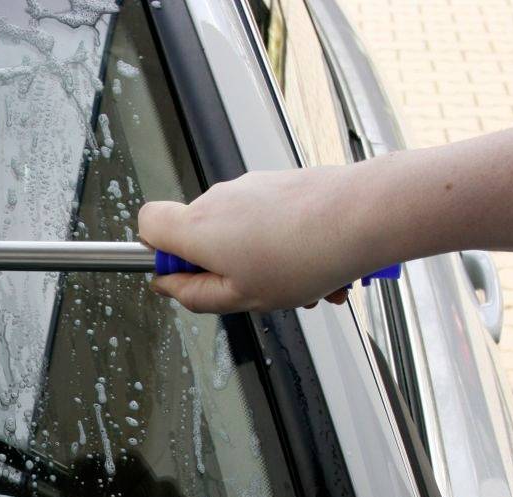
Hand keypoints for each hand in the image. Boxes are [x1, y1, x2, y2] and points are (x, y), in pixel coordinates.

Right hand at [137, 167, 373, 312]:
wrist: (365, 214)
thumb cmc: (306, 255)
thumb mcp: (242, 298)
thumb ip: (194, 295)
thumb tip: (169, 286)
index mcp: (198, 227)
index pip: (147, 224)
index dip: (159, 253)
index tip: (186, 275)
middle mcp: (218, 199)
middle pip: (200, 235)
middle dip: (223, 265)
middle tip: (256, 289)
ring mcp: (251, 187)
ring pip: (240, 232)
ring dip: (263, 261)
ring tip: (302, 284)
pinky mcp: (280, 183)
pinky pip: (270, 220)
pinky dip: (287, 245)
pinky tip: (319, 267)